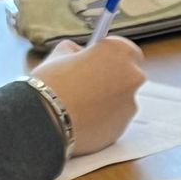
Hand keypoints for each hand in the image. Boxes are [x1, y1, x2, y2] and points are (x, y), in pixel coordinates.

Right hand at [38, 37, 145, 154]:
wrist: (48, 119)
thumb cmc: (53, 83)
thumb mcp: (62, 52)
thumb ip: (79, 50)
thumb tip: (81, 54)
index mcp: (120, 52)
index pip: (128, 51)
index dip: (113, 57)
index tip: (102, 60)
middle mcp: (132, 78)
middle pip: (128, 77)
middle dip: (113, 78)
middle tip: (90, 81)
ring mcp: (130, 106)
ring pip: (122, 101)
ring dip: (109, 100)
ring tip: (83, 102)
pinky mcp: (123, 129)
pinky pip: (115, 120)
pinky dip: (104, 119)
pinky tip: (85, 117)